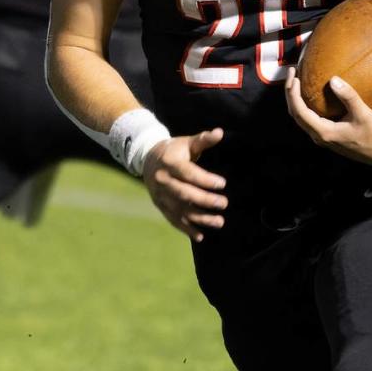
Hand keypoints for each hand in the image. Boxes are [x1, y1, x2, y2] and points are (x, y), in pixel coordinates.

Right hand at [143, 127, 226, 241]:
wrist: (147, 159)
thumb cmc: (173, 150)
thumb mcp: (186, 142)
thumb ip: (203, 139)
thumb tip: (220, 133)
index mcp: (169, 163)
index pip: (188, 173)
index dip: (205, 179)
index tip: (222, 184)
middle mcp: (162, 180)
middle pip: (184, 193)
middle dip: (205, 200)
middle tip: (224, 203)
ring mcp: (160, 195)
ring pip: (180, 210)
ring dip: (200, 218)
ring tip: (219, 222)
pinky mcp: (160, 205)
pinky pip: (173, 220)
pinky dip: (186, 229)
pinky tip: (200, 236)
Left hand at [285, 69, 371, 166]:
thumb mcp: (364, 114)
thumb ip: (349, 97)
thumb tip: (333, 79)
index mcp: (325, 133)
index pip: (300, 112)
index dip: (293, 94)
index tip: (294, 76)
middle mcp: (320, 137)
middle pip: (296, 114)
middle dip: (290, 93)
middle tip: (291, 73)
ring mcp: (323, 137)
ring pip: (301, 117)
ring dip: (296, 99)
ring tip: (296, 80)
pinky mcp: (328, 135)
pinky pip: (309, 119)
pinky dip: (304, 105)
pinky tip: (309, 93)